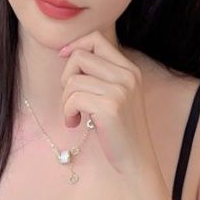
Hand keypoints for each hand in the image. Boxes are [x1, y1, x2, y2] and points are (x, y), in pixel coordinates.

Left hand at [58, 31, 156, 176]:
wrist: (136, 161)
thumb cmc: (120, 131)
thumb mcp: (117, 96)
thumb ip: (101, 75)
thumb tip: (69, 54)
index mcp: (130, 69)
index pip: (96, 39)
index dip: (74, 45)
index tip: (63, 59)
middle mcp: (127, 75)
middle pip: (80, 57)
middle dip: (66, 78)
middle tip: (71, 100)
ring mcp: (120, 90)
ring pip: (72, 80)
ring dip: (65, 101)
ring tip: (74, 116)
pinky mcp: (109, 107)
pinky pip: (73, 98)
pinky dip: (67, 112)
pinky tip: (75, 123)